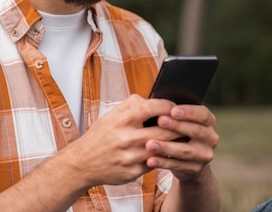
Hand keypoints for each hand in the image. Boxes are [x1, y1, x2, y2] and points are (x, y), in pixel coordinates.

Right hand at [58, 94, 180, 187]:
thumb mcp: (112, 114)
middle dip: (178, 126)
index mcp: (122, 119)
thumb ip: (133, 104)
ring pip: (162, 148)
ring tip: (184, 137)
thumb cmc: (101, 135)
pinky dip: (163, 156)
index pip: (153, 108)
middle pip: (163, 131)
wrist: (83, 163)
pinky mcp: (133, 172)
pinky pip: (155, 162)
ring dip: (175, 143)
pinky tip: (170, 152)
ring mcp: (130, 157)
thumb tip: (155, 98)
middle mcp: (126, 138)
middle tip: (188, 123)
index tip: (176, 106)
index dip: (168, 106)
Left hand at [143, 105, 218, 181]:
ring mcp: (204, 155)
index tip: (172, 110)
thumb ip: (174, 114)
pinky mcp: (195, 169)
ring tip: (149, 144)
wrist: (188, 160)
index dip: (188, 112)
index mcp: (209, 122)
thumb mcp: (181, 122)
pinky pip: (177, 165)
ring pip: (185, 150)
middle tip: (159, 121)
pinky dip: (162, 162)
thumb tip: (155, 104)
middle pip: (195, 131)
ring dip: (166, 147)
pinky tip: (150, 160)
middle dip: (176, 126)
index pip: (203, 115)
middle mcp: (211, 138)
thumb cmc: (179, 133)